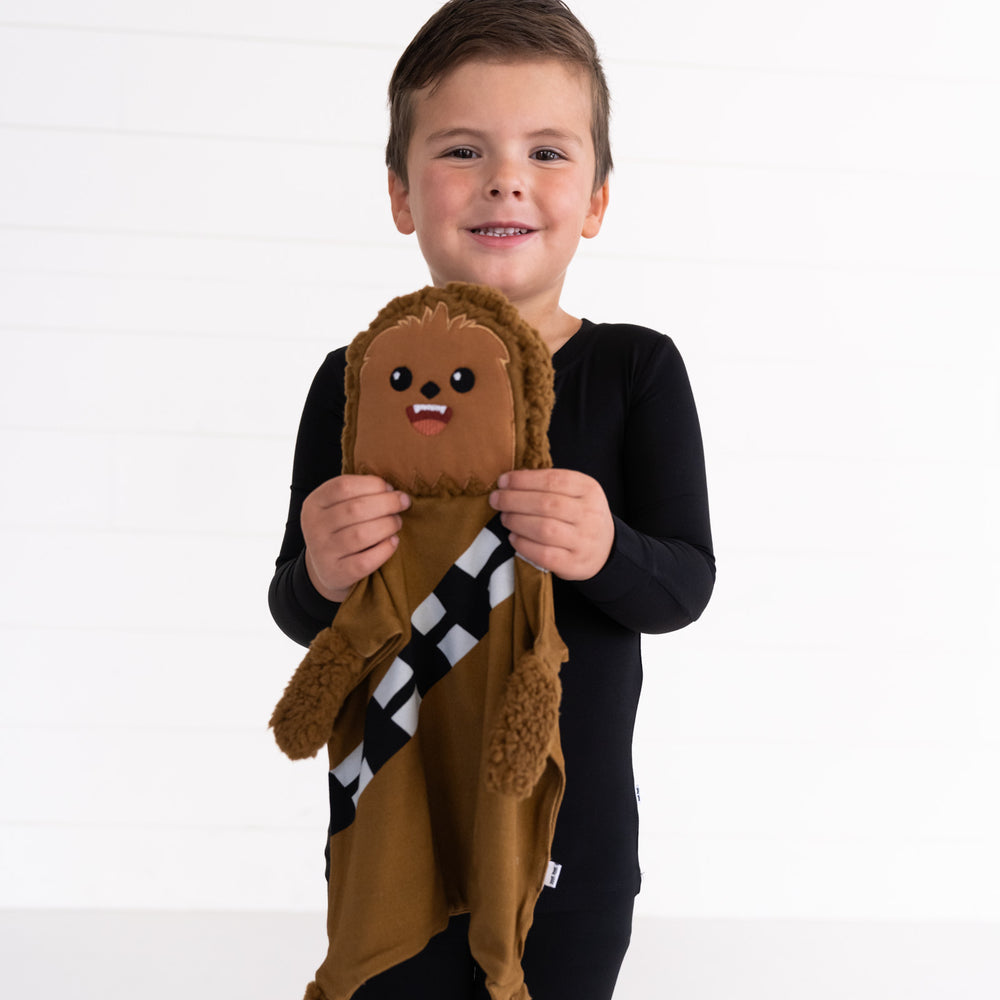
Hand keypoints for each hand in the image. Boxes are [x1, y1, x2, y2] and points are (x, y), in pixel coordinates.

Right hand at [301, 475, 409, 601]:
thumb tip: (393, 490)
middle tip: (403, 504)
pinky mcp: (336, 573)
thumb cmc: (341, 530)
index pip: (343, 486)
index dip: (373, 484)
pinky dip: (385, 549)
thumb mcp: (338, 507)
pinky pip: (365, 561)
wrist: (327, 568)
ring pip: (361, 534)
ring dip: (387, 525)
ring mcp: (323, 552)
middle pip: (355, 509)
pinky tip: (393, 542)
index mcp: (314, 503)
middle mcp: (314, 527)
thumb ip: (359, 494)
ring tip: (397, 523)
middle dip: (387, 503)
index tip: (390, 488)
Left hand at [489, 469, 613, 580]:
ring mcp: (584, 541)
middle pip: (546, 504)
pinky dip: (523, 545)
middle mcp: (589, 514)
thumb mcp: (574, 493)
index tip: (502, 481)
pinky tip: (514, 538)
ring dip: (517, 521)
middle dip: (514, 500)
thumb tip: (510, 480)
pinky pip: (544, 554)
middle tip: (496, 500)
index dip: (523, 480)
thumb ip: (548, 485)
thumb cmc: (579, 516)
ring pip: (544, 529)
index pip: (553, 480)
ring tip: (504, 518)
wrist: (604, 549)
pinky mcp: (574, 564)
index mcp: (589, 489)